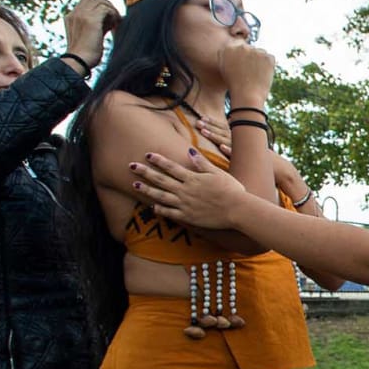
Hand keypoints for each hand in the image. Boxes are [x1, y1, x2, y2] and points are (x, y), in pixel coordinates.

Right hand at [62, 0, 120, 68]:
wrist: (79, 63)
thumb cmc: (86, 55)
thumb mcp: (91, 35)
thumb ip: (98, 25)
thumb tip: (112, 19)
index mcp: (71, 17)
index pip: (86, 2)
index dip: (99, 6)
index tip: (109, 18)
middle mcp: (74, 14)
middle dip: (105, 4)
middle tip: (114, 17)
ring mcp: (81, 15)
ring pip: (99, 1)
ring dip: (110, 9)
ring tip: (116, 22)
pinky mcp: (90, 20)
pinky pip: (105, 8)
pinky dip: (113, 14)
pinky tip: (116, 25)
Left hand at [130, 149, 245, 228]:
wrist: (237, 210)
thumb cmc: (231, 190)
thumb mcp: (218, 172)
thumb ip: (202, 163)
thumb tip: (189, 151)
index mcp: (192, 178)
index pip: (171, 167)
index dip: (158, 160)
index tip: (147, 155)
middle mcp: (185, 190)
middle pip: (161, 180)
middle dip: (145, 172)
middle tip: (131, 166)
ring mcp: (185, 204)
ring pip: (161, 196)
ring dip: (147, 190)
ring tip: (135, 185)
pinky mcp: (188, 217)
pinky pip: (170, 213)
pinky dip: (160, 209)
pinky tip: (153, 207)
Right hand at [218, 43, 274, 103]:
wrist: (247, 96)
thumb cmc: (235, 86)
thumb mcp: (225, 69)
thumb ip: (229, 56)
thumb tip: (237, 47)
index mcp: (228, 49)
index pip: (238, 46)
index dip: (243, 56)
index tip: (244, 66)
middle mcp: (241, 47)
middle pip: (250, 49)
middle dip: (252, 58)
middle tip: (251, 73)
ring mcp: (255, 51)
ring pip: (260, 53)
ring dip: (260, 61)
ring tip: (255, 76)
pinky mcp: (267, 56)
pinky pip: (270, 59)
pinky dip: (269, 66)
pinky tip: (262, 76)